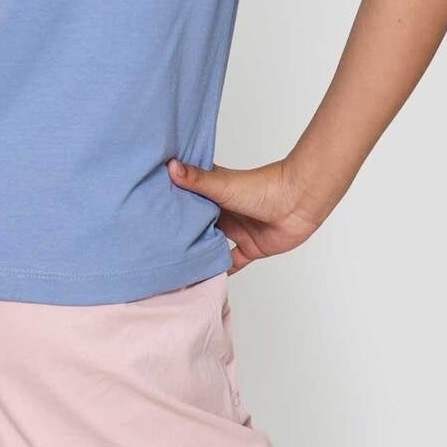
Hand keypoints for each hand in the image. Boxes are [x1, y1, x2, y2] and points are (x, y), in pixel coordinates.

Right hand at [166, 157, 319, 273]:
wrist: (298, 202)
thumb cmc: (261, 187)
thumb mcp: (222, 185)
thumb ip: (197, 179)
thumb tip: (169, 165)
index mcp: (213, 192)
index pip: (187, 198)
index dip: (170, 203)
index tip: (148, 210)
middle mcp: (223, 211)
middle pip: (198, 224)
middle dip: (181, 232)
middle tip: (155, 244)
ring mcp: (237, 230)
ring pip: (211, 244)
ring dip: (198, 252)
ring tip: (174, 264)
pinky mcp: (250, 247)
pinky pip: (232, 262)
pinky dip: (220, 271)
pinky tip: (204, 281)